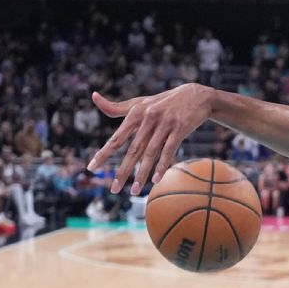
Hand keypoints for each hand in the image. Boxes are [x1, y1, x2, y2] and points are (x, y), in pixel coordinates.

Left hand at [87, 84, 214, 194]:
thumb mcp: (140, 102)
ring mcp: (165, 124)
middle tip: (113, 189)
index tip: (91, 168)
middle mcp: (148, 118)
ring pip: (150, 153)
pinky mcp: (180, 129)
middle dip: (123, 171)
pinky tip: (156, 180)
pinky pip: (169, 151)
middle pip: (133, 150)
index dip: (104, 153)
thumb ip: (117, 107)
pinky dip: (162, 166)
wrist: (197, 95)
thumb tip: (94, 96)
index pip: (117, 137)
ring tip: (134, 192)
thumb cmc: (164, 102)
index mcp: (136, 112)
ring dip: (142, 174)